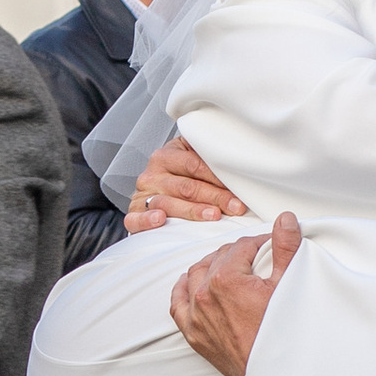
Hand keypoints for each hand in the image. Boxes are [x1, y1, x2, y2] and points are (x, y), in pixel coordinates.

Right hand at [128, 135, 246, 232]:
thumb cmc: (180, 179)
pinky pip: (136, 219)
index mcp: (167, 155)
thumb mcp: (191, 162)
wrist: (152, 194)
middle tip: (236, 207)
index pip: (194, 164)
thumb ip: (208, 161)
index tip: (240, 189)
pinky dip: (147, 220)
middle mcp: (153, 174)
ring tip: (214, 215)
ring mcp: (143, 194)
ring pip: (168, 203)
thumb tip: (241, 163)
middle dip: (215, 197)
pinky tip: (161, 220)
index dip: (218, 177)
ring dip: (192, 210)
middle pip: (187, 186)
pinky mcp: (133, 214)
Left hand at [170, 217, 299, 375]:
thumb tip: (284, 219)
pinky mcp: (193, 333)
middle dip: (238, 253)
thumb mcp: (288, 286)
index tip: (272, 246)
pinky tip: (189, 282)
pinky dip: (182, 289)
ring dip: (212, 266)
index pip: (241, 246)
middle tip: (257, 257)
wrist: (276, 375)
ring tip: (229, 266)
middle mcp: (204, 294)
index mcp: (226, 279)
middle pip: (218, 257)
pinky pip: (177, 303)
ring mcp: (196, 315)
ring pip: (195, 274)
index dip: (260, 242)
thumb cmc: (284, 333)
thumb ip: (284, 248)